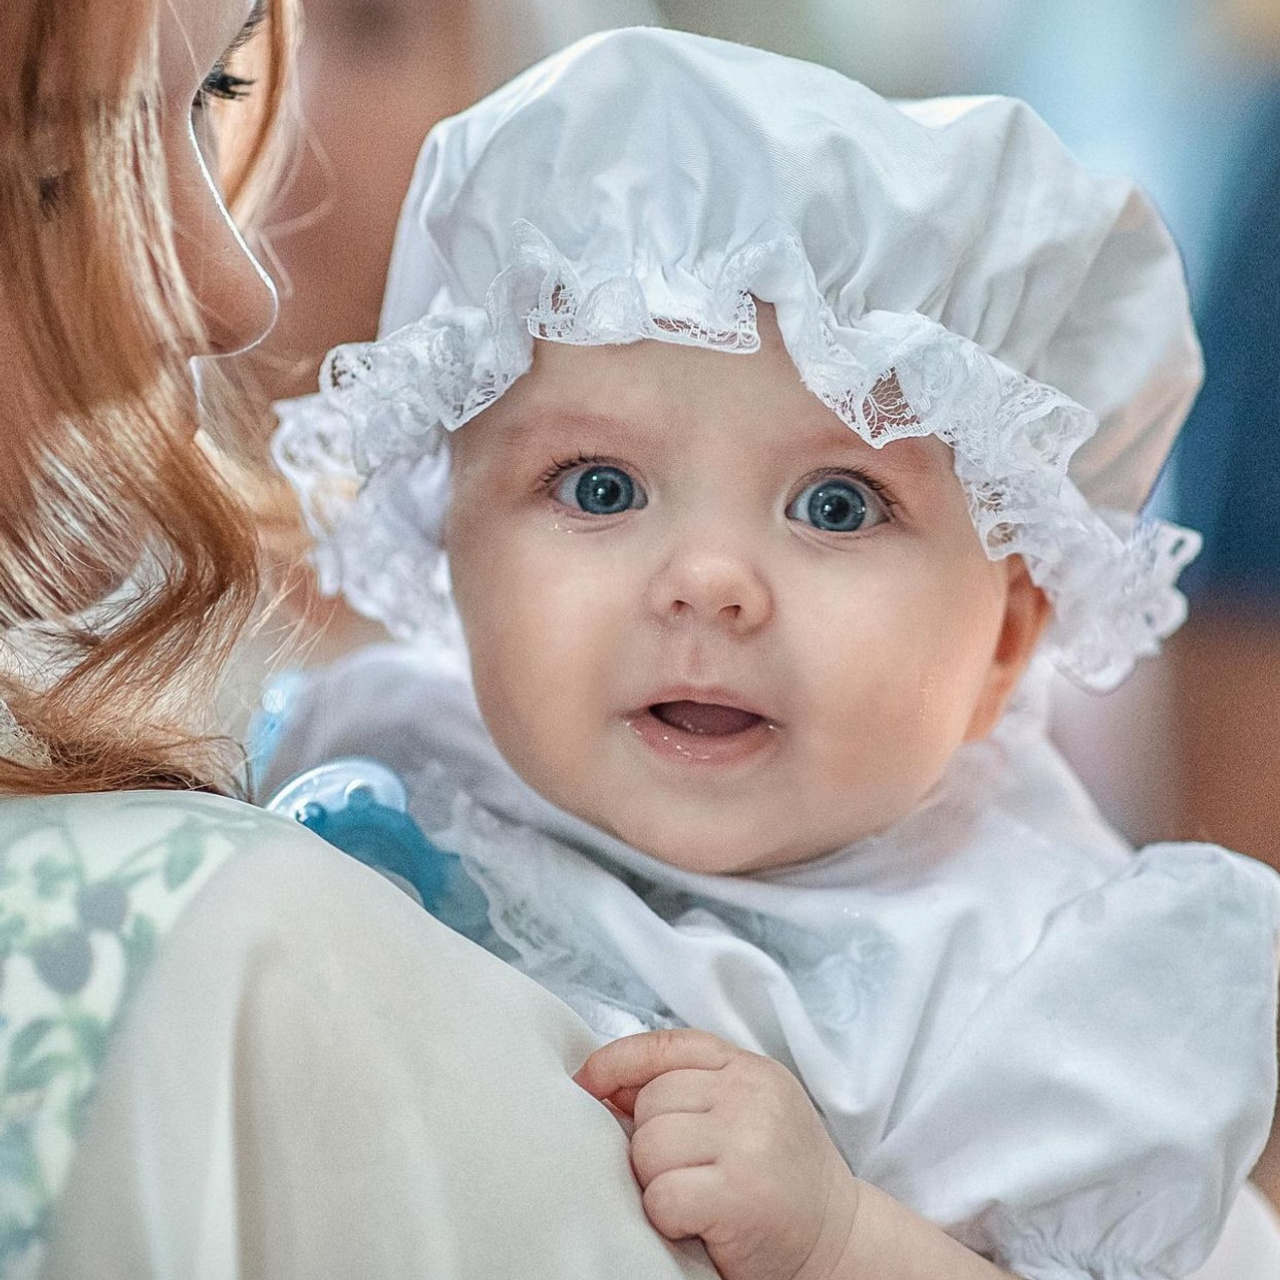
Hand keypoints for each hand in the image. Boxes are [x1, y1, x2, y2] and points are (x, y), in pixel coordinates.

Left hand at [573, 1029, 860, 1279]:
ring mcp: (748, 1140)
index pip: (666, 1045)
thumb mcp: (745, 1113)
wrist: (839, 1242)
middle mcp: (751, 1094)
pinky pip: (663, 1196)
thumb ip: (688, 1089)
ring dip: (657, 1182)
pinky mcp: (740, 1193)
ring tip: (694, 1197)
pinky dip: (668, 1218)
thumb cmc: (779, 1181)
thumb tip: (602, 1084)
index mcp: (749, 1068)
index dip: (616, 1062)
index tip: (586, 1084)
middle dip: (649, 1143)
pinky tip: (697, 1223)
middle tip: (685, 1174)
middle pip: (650, 1102)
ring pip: (649, 1147)